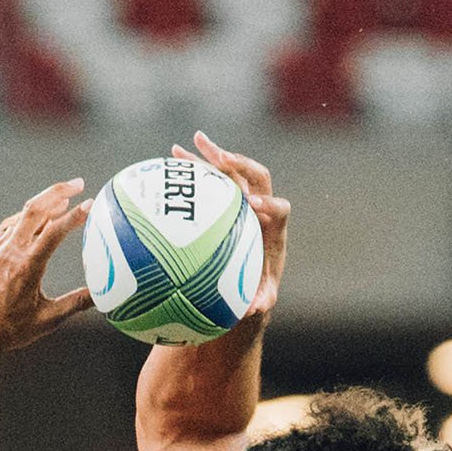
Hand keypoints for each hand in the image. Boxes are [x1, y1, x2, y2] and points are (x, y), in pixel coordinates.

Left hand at [0, 180, 93, 354]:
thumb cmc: (9, 330)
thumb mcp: (47, 320)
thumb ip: (75, 304)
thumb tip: (102, 296)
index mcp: (27, 267)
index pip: (54, 232)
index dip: (74, 216)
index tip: (91, 204)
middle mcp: (10, 252)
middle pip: (35, 209)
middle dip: (58, 191)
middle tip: (78, 184)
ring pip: (22, 215)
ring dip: (43, 202)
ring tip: (63, 198)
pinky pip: (9, 226)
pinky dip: (26, 216)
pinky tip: (36, 217)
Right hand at [189, 132, 287, 327]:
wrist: (247, 276)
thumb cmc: (256, 290)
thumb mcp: (259, 300)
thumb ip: (259, 302)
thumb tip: (251, 310)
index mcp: (273, 228)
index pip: (279, 208)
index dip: (270, 203)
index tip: (253, 204)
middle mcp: (260, 206)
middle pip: (257, 176)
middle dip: (240, 164)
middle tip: (222, 158)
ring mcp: (241, 198)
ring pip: (231, 169)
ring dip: (214, 154)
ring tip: (194, 141)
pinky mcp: (224, 197)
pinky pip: (210, 177)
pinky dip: (194, 165)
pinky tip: (172, 155)